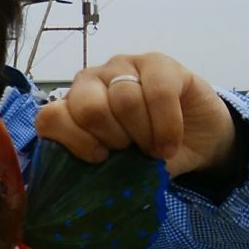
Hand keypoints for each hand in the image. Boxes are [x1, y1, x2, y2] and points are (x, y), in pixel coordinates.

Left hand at [35, 53, 235, 176]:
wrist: (198, 140)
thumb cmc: (149, 153)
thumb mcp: (120, 168)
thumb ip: (97, 169)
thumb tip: (77, 186)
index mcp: (73, 107)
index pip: (50, 117)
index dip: (74, 142)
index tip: (101, 158)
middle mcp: (92, 80)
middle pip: (88, 108)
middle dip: (114, 138)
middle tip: (131, 150)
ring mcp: (124, 66)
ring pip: (125, 100)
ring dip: (145, 134)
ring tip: (155, 148)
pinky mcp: (158, 62)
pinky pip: (159, 92)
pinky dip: (167, 125)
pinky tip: (170, 141)